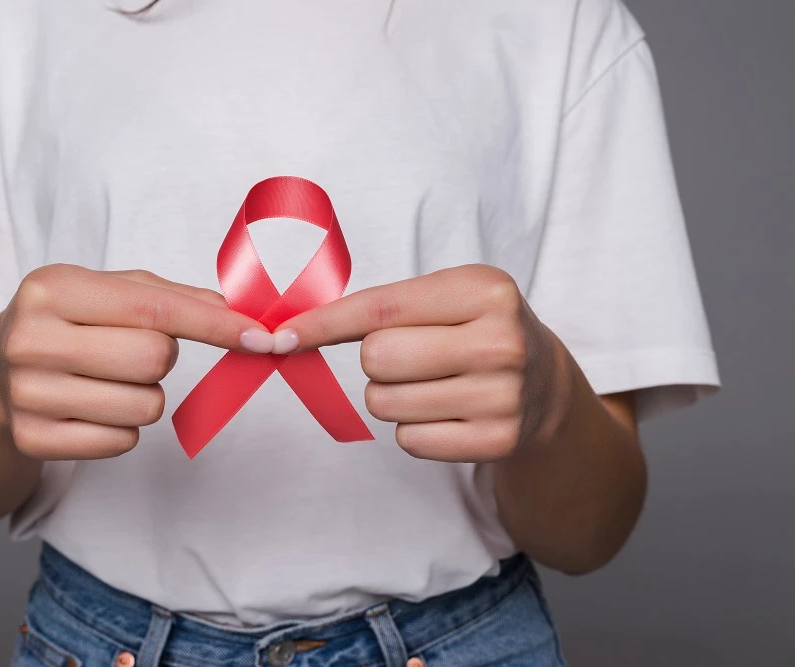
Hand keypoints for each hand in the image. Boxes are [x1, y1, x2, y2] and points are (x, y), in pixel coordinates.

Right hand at [0, 265, 270, 459]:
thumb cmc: (70, 322)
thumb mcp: (110, 292)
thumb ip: (174, 299)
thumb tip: (239, 317)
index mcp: (51, 288)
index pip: (155, 310)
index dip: (215, 325)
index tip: (260, 336)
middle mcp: (30, 339)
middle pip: (154, 359)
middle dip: (162, 358)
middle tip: (131, 350)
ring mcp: (27, 393)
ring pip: (145, 405)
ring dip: (145, 395)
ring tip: (108, 378)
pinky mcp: (33, 439)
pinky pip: (122, 441)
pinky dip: (123, 427)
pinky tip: (92, 406)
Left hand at [274, 265, 569, 462]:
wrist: (545, 384)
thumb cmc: (478, 330)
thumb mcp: (449, 296)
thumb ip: (383, 305)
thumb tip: (294, 329)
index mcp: (486, 290)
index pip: (381, 308)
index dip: (324, 322)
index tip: (282, 336)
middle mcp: (500, 341)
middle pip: (377, 358)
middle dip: (376, 360)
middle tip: (411, 356)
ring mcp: (503, 395)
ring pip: (385, 402)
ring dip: (391, 396)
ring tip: (432, 383)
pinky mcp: (498, 440)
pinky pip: (409, 440)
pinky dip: (413, 428)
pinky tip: (446, 412)